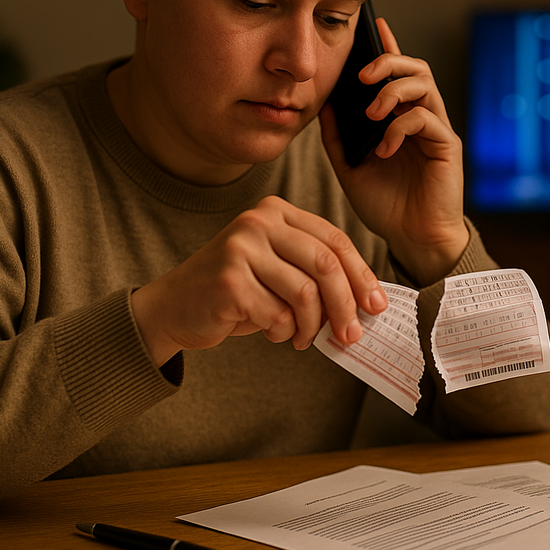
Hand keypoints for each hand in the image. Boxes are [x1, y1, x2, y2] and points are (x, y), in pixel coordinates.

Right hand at [130, 196, 387, 366]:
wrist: (173, 307)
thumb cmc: (237, 291)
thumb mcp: (278, 269)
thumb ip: (315, 272)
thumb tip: (367, 300)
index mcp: (276, 211)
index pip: (334, 240)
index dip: (361, 275)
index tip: (376, 306)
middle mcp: (258, 222)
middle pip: (325, 264)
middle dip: (345, 305)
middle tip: (351, 335)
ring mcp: (241, 248)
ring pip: (305, 293)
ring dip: (311, 326)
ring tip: (303, 338)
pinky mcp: (229, 281)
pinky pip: (278, 314)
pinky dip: (282, 332)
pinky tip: (272, 333)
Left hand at [320, 18, 469, 286]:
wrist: (411, 239)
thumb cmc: (386, 204)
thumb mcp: (349, 168)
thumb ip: (337, 136)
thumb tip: (323, 104)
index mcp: (400, 117)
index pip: (397, 72)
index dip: (388, 45)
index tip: (374, 24)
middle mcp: (421, 117)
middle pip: (415, 67)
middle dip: (388, 61)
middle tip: (363, 76)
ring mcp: (436, 130)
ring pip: (424, 85)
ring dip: (393, 91)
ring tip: (371, 113)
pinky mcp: (446, 146)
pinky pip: (425, 119)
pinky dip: (399, 127)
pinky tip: (383, 148)